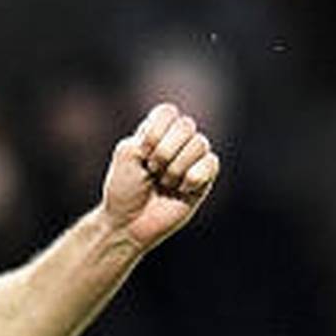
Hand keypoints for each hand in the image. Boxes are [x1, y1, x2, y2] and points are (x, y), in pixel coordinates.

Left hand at [100, 102, 219, 249]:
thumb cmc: (125, 189)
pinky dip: (192, 178)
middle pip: (186, 125)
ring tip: (164, 183)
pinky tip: (181, 190)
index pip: (168, 112)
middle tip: (152, 171)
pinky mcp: (205, 178)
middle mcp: (178, 141)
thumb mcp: (126, 153)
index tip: (141, 154)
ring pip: (199, 143)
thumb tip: (184, 137)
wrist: (129, 223)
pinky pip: (211, 163)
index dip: (154, 133)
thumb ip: (148, 134)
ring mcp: (193, 159)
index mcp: (157, 130)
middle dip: (163, 152)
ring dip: (176, 168)